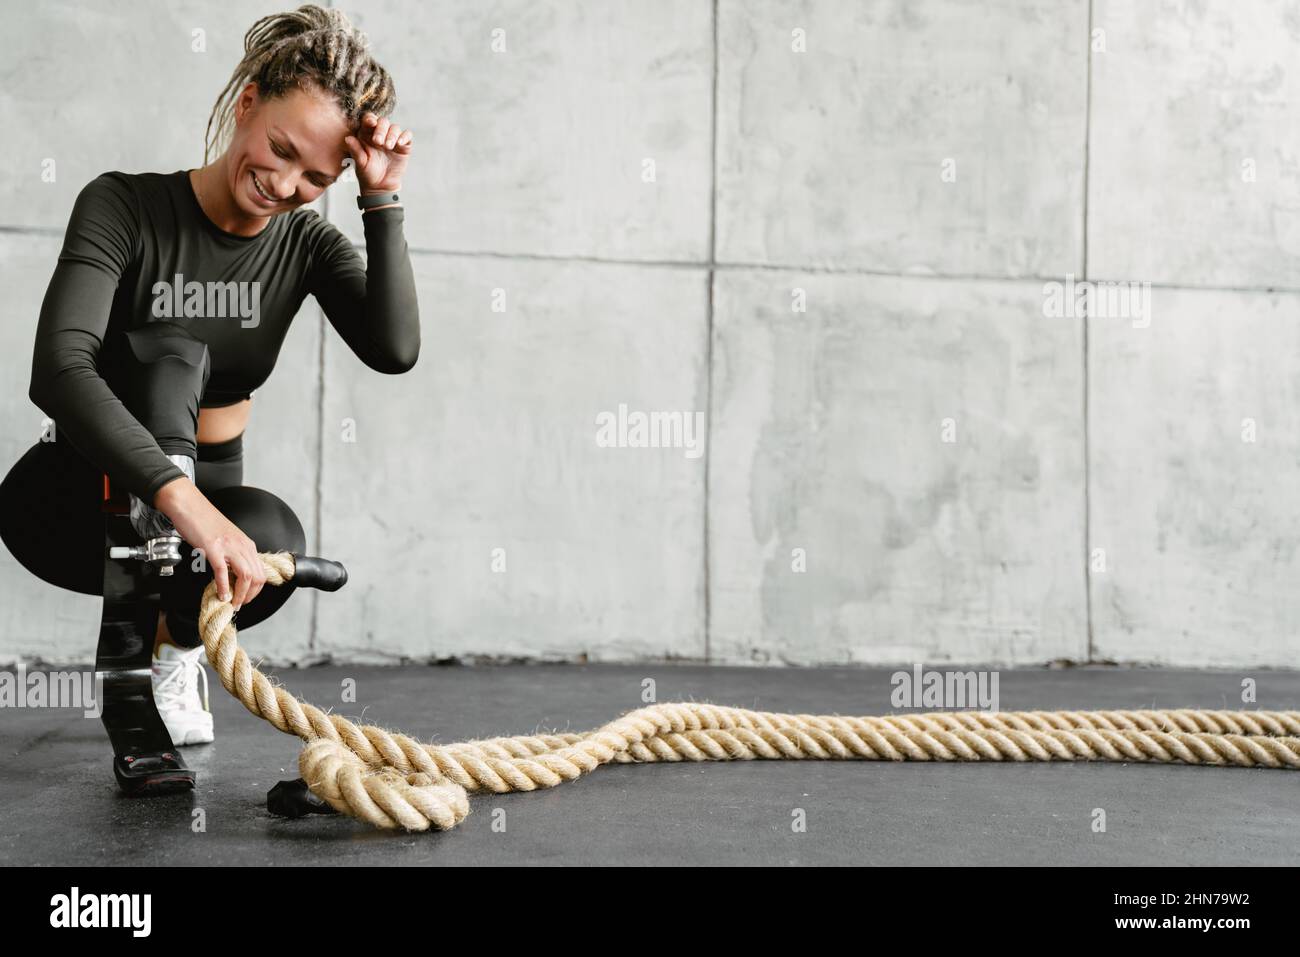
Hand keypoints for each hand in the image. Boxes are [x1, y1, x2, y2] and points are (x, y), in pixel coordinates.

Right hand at [154, 478, 267, 610]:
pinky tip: (220, 595)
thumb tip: (232, 576)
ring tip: (232, 603)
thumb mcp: (227, 539)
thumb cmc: (204, 522)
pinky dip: (223, 587)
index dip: (255, 590)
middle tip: (239, 604)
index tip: (245, 598)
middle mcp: (242, 545)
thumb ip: (233, 555)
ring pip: (246, 576)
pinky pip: (222, 572)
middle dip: (250, 596)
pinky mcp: (212, 548)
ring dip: (240, 595)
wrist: (188, 504)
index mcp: (246, 544)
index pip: (261, 572)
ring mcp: (228, 546)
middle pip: (258, 577)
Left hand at [344, 112, 412, 194]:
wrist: (381, 187)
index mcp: (367, 134)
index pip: (369, 120)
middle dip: (381, 129)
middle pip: (383, 121)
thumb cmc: (367, 174)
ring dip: (392, 135)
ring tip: (388, 147)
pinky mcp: (403, 146)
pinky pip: (407, 136)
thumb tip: (348, 138)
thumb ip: (355, 150)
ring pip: (395, 128)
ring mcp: (392, 139)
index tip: (371, 123)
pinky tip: (400, 143)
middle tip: (378, 142)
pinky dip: (405, 137)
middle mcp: (380, 134)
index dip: (370, 119)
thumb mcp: (360, 163)